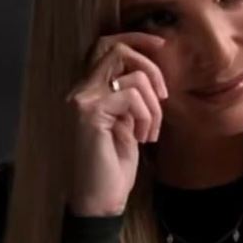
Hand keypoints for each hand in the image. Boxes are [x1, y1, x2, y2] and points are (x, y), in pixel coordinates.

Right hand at [64, 32, 168, 216]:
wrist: (99, 201)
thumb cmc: (114, 167)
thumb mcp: (128, 124)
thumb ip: (131, 97)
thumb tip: (151, 74)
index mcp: (88, 92)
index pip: (107, 46)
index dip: (135, 40)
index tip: (161, 46)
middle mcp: (80, 91)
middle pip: (115, 49)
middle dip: (150, 66)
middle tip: (162, 95)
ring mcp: (82, 100)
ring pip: (132, 75)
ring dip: (153, 105)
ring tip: (149, 131)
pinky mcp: (90, 112)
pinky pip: (132, 95)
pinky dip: (147, 115)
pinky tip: (142, 138)